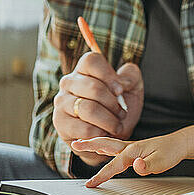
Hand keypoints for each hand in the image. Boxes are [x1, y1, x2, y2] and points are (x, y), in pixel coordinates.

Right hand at [53, 52, 143, 166]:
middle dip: (114, 105)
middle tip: (122, 113)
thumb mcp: (133, 88)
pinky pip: (84, 129)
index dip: (109, 76)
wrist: (111, 134)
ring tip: (116, 125)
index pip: (92, 60)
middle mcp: (69, 82)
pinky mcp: (60, 123)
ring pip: (89, 109)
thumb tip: (122, 82)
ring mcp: (61, 102)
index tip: (120, 91)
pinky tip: (103, 133)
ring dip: (110, 121)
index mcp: (85, 69)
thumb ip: (131, 76)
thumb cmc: (120, 106)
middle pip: (94, 88)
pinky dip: (100, 133)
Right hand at [72, 133, 185, 186]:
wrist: (180, 143)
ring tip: (80, 143)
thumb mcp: (162, 162)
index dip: (102, 176)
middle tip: (75, 143)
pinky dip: (105, 146)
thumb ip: (147, 166)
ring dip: (95, 144)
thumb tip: (135, 166)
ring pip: (109, 144)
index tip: (90, 184)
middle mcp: (130, 146)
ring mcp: (132, 146)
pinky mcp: (135, 148)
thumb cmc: (171, 152)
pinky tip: (101, 148)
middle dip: (90, 145)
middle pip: (106, 144)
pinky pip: (115, 147)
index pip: (114, 165)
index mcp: (133, 151)